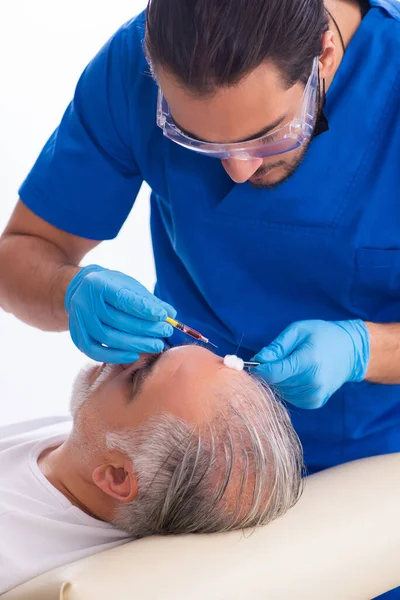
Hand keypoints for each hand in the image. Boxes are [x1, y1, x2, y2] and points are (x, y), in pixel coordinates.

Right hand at [64, 265, 175, 362]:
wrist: (81, 291)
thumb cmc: (112, 288)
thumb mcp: (130, 286)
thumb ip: (149, 300)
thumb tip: (172, 314)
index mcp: (98, 283)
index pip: (123, 299)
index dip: (145, 309)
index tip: (163, 316)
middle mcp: (84, 302)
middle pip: (116, 320)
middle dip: (145, 328)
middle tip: (165, 332)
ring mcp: (78, 320)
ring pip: (107, 337)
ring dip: (135, 343)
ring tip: (156, 345)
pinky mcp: (77, 336)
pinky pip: (95, 351)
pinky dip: (115, 356)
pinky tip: (134, 355)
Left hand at [251, 320, 369, 408]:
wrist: (351, 351)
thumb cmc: (323, 336)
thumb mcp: (298, 331)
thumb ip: (277, 347)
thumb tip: (257, 360)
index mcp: (308, 362)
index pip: (273, 373)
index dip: (259, 369)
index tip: (253, 363)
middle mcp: (312, 383)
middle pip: (275, 384)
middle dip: (268, 373)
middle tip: (273, 360)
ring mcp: (314, 395)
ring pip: (280, 392)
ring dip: (278, 380)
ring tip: (290, 365)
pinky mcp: (315, 403)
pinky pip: (290, 397)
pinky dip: (287, 387)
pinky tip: (297, 375)